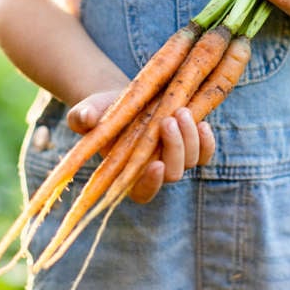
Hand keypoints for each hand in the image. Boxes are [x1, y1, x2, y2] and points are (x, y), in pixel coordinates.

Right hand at [66, 91, 215, 203]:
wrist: (123, 97)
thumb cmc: (100, 111)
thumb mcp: (88, 111)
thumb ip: (82, 117)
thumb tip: (85, 117)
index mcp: (127, 173)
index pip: (142, 192)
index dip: (151, 184)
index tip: (155, 165)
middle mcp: (154, 170)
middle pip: (173, 173)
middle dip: (174, 148)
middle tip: (167, 120)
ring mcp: (175, 158)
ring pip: (192, 160)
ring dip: (190, 138)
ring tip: (180, 111)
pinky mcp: (190, 143)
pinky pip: (205, 152)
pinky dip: (207, 141)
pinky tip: (201, 122)